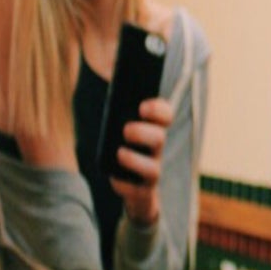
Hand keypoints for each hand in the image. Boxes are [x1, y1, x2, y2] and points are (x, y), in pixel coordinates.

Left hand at [110, 97, 173, 225]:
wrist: (131, 186)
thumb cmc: (121, 148)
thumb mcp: (118, 126)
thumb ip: (116, 107)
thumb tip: (105, 79)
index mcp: (153, 129)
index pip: (165, 115)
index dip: (158, 110)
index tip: (142, 107)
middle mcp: (156, 149)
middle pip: (159, 138)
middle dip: (143, 133)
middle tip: (125, 130)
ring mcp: (151, 170)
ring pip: (152, 168)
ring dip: (135, 160)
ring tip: (120, 153)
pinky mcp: (142, 190)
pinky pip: (137, 190)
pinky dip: (125, 184)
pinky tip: (114, 177)